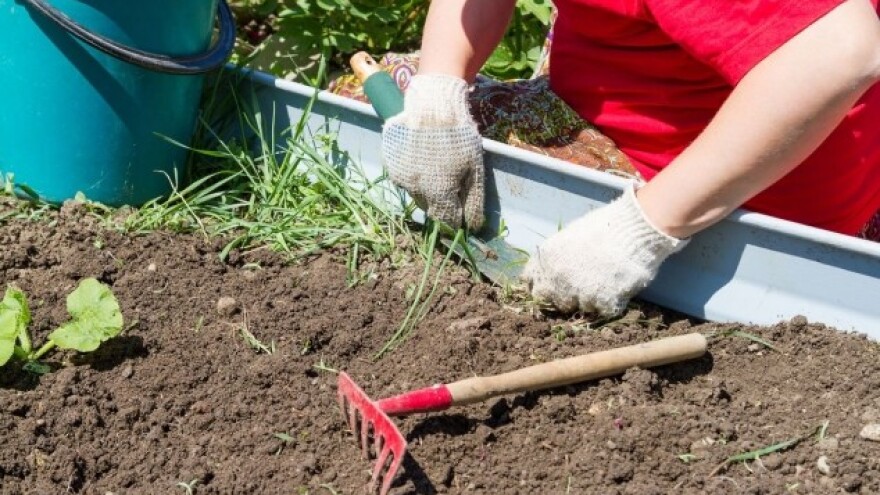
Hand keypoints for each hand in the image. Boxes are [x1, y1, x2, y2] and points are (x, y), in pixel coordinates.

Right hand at [381, 74, 484, 228]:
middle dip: (441, 202)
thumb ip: (474, 201)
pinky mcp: (391, 164)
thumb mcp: (474, 169)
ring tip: (436, 166)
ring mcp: (400, 176)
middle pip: (430, 208)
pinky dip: (414, 174)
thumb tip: (474, 227)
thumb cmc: (459, 137)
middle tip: (450, 184)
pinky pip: (404, 178)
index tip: (460, 215)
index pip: (446, 220)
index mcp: (438, 193)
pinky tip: (423, 159)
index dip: (455, 220)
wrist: (432, 106)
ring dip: (426, 189)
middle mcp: (416, 189)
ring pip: (416, 193)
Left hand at [522, 185, 688, 315]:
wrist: (635, 228)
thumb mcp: (570, 236)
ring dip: (590, 299)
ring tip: (605, 281)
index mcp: (546, 259)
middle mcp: (557, 278)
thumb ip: (556, 257)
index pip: (531, 282)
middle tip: (583, 286)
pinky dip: (610, 303)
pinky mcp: (602, 303)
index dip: (543, 284)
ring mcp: (579, 293)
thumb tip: (549, 272)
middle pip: (553, 301)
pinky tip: (617, 286)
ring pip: (579, 308)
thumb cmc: (605, 227)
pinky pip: (601, 311)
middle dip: (565, 297)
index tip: (552, 286)